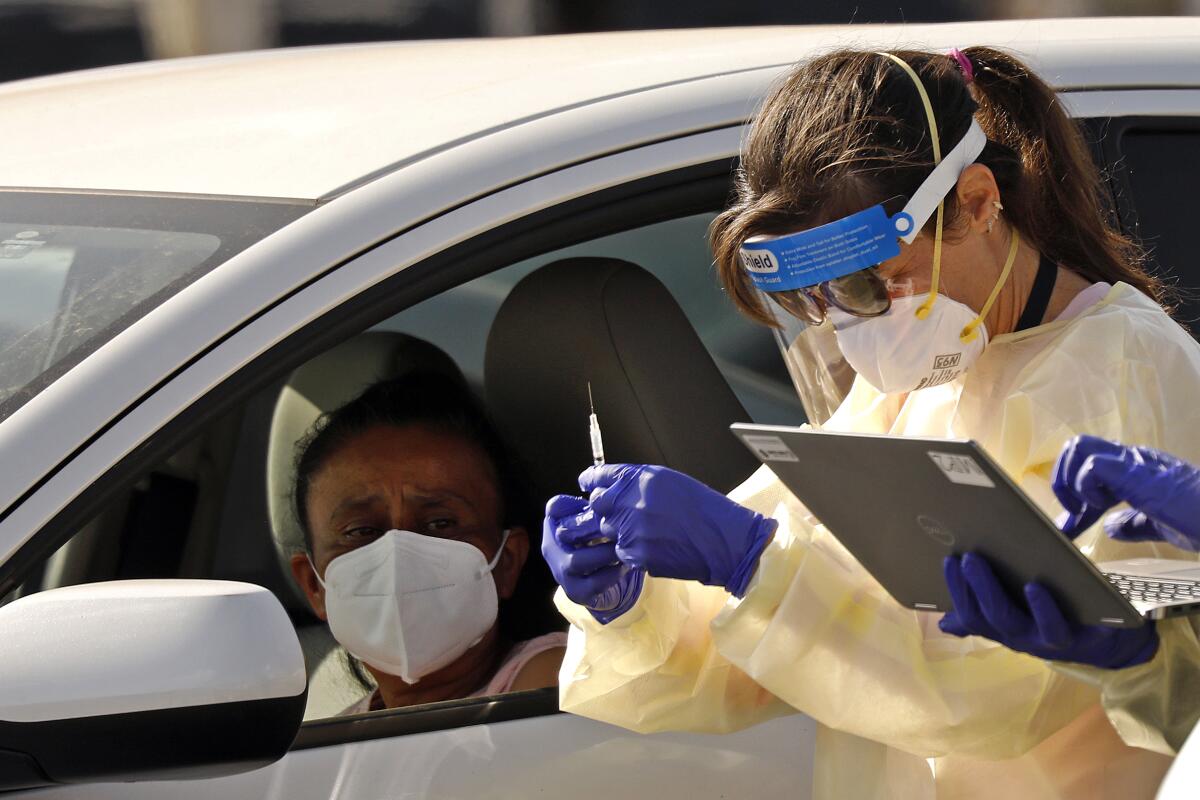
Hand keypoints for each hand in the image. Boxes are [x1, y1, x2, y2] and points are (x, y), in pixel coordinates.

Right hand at [542, 494, 642, 622]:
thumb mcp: (598, 522)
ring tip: (621, 547)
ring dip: (602, 553)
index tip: (592, 502)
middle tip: (615, 526)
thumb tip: (596, 478)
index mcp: (556, 526)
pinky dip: (610, 573)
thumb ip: (598, 503)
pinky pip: (592, 583)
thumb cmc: (600, 544)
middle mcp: (553, 548)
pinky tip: (624, 565)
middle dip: (591, 530)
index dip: (570, 503)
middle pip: (563, 534)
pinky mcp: (576, 592)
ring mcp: (562, 572)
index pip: (554, 509)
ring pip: (576, 561)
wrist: (603, 583)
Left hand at [579, 464, 775, 596]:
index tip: (587, 484)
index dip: (590, 480)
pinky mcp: (635, 555)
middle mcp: (631, 502)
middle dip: (603, 507)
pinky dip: (632, 550)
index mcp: (640, 479)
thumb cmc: (703, 508)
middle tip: (620, 512)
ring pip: (607, 529)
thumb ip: (638, 482)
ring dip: (619, 530)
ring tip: (646, 531)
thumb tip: (615, 486)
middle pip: (597, 504)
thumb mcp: (670, 482)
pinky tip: (653, 546)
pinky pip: (621, 551)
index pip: (598, 476)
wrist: (723, 540)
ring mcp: (631, 530)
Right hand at [938, 553, 1157, 668]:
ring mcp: (1045, 641)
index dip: (956, 590)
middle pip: (987, 617)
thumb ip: (986, 610)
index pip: (970, 615)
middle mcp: (1019, 638)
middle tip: (967, 557)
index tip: (949, 558)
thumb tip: (944, 623)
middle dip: (973, 586)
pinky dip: (1042, 608)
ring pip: (1012, 623)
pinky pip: (1055, 629)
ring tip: (986, 565)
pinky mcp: (1077, 638)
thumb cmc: (1056, 611)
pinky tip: (1034, 585)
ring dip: (994, 593)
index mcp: (1002, 628)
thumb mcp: (1019, 608)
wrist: (1108, 636)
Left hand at [1053, 435, 1199, 550]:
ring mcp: (1135, 462)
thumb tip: (1112, 528)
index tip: (1069, 527)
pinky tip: (1100, 507)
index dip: (1073, 497)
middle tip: (1072, 514)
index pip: (1090, 469)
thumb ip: (1134, 524)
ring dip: (1069, 480)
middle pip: (1078, 446)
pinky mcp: (1137, 473)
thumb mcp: (1160, 525)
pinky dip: (1086, 486)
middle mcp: (1133, 459)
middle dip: (1062, 479)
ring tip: (1082, 510)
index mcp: (1137, 469)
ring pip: (1079, 447)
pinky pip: (1093, 464)